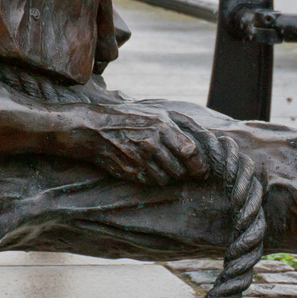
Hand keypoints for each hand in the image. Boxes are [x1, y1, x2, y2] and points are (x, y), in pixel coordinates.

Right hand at [81, 105, 210, 184]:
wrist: (93, 128)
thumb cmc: (128, 119)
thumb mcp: (155, 114)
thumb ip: (178, 126)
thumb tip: (203, 141)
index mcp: (162, 126)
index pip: (191, 152)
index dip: (199, 165)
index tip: (201, 172)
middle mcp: (152, 142)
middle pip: (180, 170)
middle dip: (182, 173)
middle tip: (178, 170)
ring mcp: (140, 158)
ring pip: (166, 180)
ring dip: (165, 177)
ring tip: (156, 165)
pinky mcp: (130, 171)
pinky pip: (150, 183)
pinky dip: (150, 179)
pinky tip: (142, 167)